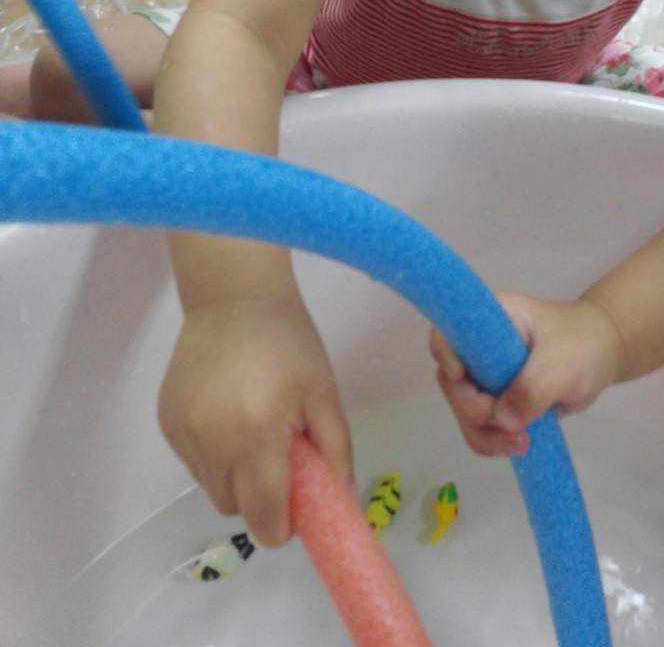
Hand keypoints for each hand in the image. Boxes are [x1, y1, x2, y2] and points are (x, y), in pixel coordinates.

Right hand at [158, 291, 351, 546]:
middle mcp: (211, 441)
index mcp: (257, 434)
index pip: (263, 516)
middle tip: (279, 456)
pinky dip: (213, 452)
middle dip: (259, 496)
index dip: (282, 523)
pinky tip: (227, 412)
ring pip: (211, 486)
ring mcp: (182, 432)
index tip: (297, 505)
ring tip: (252, 424)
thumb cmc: (288, 341)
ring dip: (235, 474)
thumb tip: (342, 499)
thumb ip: (335, 451)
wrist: (233, 295)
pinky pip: (193, 461)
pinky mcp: (165, 421)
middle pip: (234, 507)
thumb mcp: (323, 392)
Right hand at [429, 292, 623, 456]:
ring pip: (464, 410)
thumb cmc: (582, 343)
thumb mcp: (560, 364)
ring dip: (484, 433)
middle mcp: (480, 347)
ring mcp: (487, 375)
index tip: (462, 377)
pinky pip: (480, 426)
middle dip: (473, 408)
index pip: (448, 333)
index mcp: (490, 320)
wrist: (603, 354)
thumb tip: (502, 419)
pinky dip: (491, 441)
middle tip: (508, 423)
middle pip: (452, 382)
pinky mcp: (499, 400)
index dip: (447, 356)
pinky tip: (519, 445)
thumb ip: (532, 389)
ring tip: (521, 442)